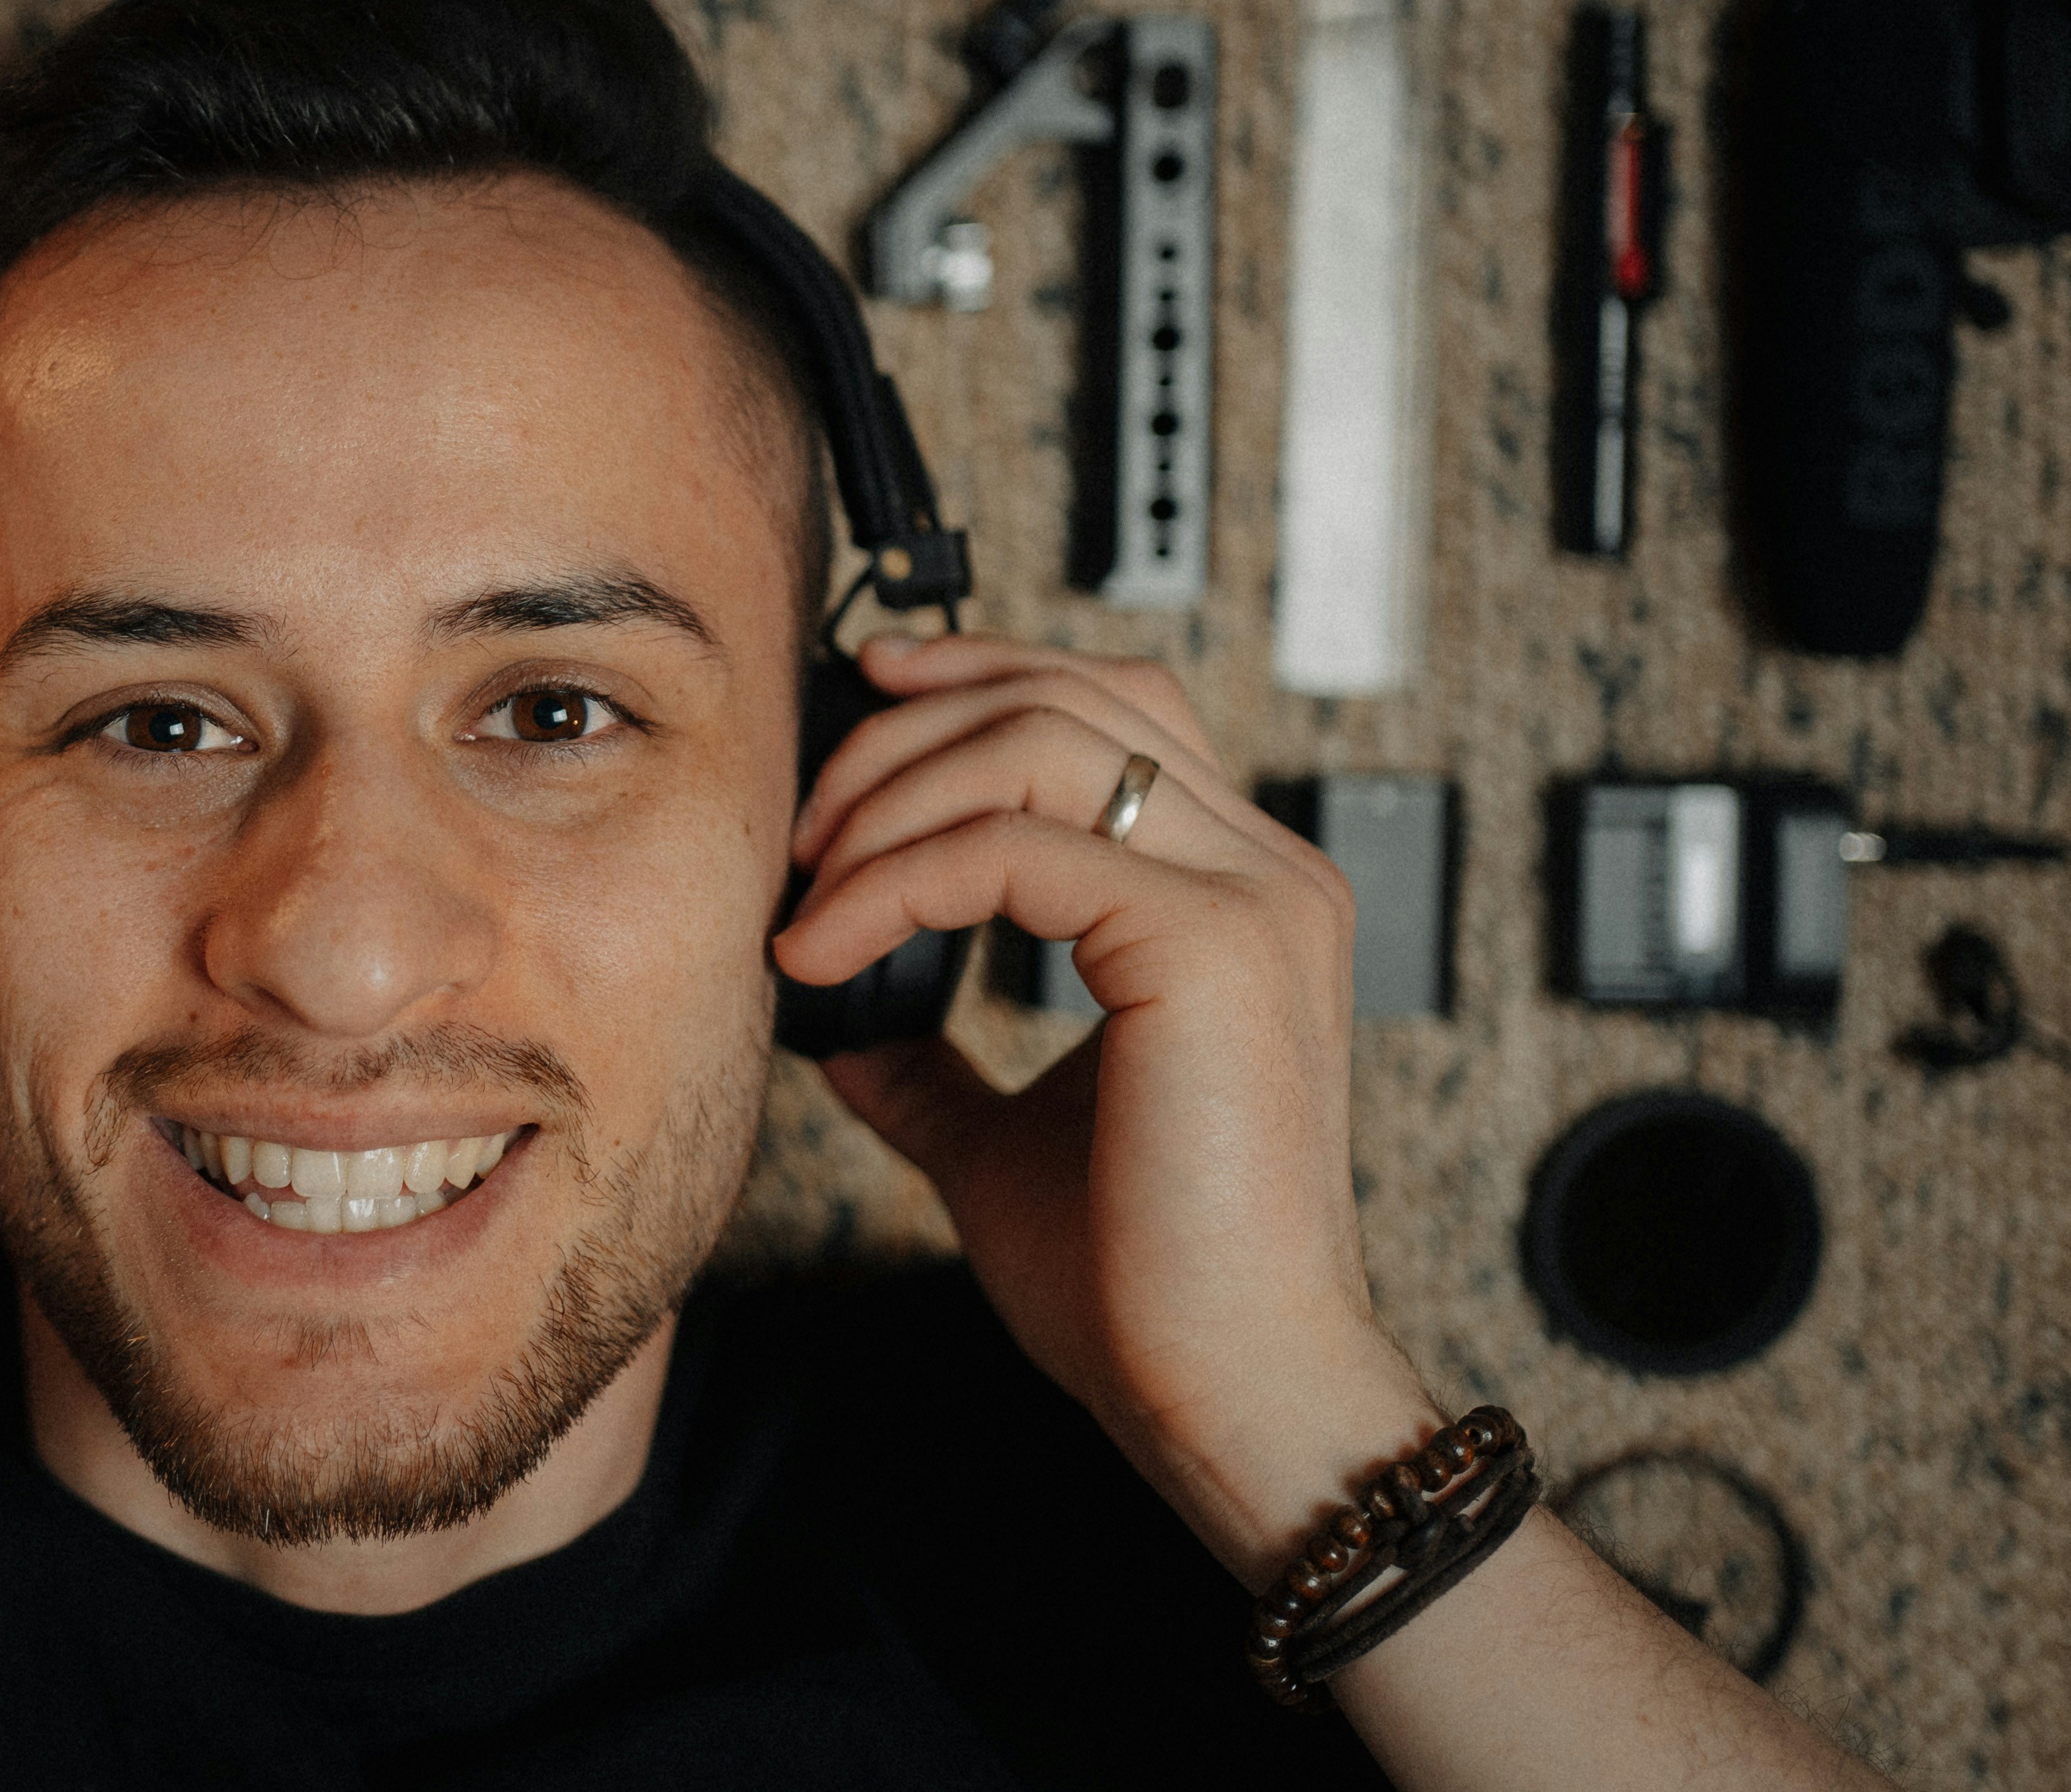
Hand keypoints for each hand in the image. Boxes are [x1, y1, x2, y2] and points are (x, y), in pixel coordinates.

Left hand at [774, 634, 1438, 1584]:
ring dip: (891, 797)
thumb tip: (850, 1031)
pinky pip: (1011, 850)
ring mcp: (1253, 900)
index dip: (977, 679)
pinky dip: (894, 881)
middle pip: (1070, 694)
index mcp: (1241, 896)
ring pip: (1038, 742)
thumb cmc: (1144, 1286)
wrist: (1222, 1391)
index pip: (1110, 706)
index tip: (861, 705)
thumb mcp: (1004, 1142)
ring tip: (809, 891)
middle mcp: (1267, 874)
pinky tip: (827, 949)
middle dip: (908, 730)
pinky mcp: (1211, 946)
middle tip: (803, 820)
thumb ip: (938, 1069)